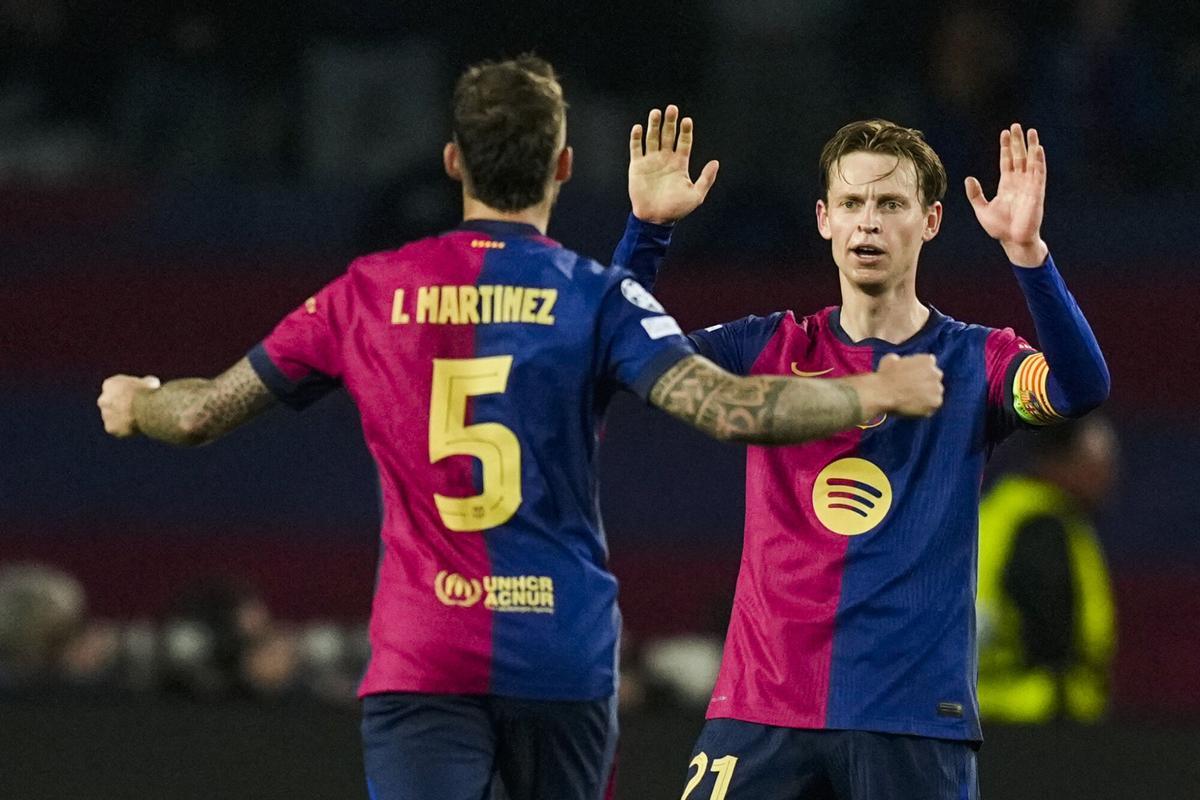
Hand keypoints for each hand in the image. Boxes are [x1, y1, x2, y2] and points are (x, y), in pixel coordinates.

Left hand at [98, 374, 159, 436]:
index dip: (127, 392)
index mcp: (110, 384)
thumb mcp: (150, 382)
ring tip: (138, 420)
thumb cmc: (150, 393)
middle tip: (135, 409)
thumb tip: (152, 385)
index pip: (115, 388)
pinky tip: (136, 428)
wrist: (146, 408)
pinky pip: (117, 430)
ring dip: (122, 419)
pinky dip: (124, 430)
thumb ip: (145, 384)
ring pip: (113, 418)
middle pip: (110, 403)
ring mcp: (105, 415)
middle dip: (119, 406)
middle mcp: (103, 399)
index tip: (137, 395)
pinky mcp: (110, 428)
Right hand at [628, 105, 718, 223]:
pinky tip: (639, 128)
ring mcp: (651, 161)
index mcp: (679, 164)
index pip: (684, 142)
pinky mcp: (637, 166)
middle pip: (668, 135)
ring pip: (652, 138)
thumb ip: (706, 179)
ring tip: (656, 113)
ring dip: (654, 125)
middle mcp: (665, 159)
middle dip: (670, 122)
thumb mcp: (696, 195)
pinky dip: (636, 138)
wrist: (655, 219)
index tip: (687, 121)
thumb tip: (716, 162)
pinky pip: (636, 148)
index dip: (685, 131)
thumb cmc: (676, 209)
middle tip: (672, 109)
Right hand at [873, 353, 943, 417]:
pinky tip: (913, 408)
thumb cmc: (883, 376)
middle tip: (912, 389)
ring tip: (911, 400)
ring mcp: (937, 388)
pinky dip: (925, 408)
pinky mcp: (936, 402)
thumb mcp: (890, 360)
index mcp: (927, 360)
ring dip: (927, 396)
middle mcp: (936, 372)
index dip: (920, 371)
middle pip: (935, 378)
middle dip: (927, 382)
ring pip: (935, 392)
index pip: (929, 364)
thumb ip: (900, 359)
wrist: (883, 394)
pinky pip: (932, 406)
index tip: (912, 376)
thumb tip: (898, 360)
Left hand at [964, 123, 1049, 266]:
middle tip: (1016, 125)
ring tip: (1030, 131)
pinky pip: (1039, 173)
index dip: (1006, 147)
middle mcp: (1019, 182)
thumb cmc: (1000, 229)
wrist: (1013, 241)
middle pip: (1019, 157)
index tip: (1004, 133)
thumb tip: (968, 178)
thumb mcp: (982, 209)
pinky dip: (1039, 161)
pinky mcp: (1037, 192)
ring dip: (1031, 146)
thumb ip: (975, 194)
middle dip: (1017, 141)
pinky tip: (1038, 148)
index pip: (1007, 161)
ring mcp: (1029, 186)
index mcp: (1007, 185)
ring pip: (1031, 161)